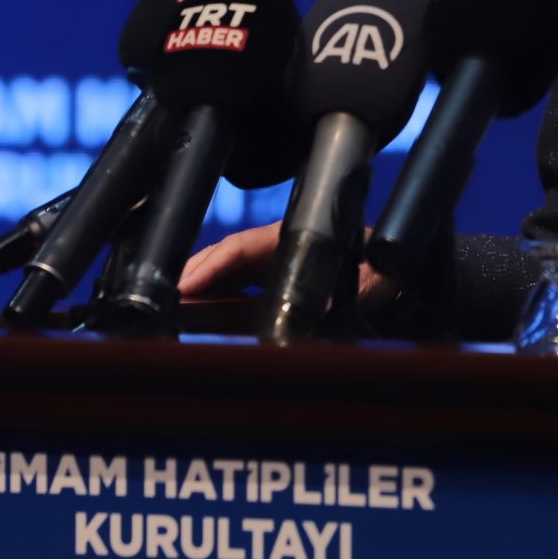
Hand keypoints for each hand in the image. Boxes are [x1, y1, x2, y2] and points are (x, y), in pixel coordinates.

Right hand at [178, 222, 401, 313]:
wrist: (393, 271)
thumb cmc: (379, 272)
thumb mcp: (363, 285)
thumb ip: (337, 299)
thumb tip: (308, 314)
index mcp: (292, 241)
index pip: (240, 249)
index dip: (210, 266)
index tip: (186, 286)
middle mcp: (276, 249)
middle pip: (222, 258)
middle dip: (191, 276)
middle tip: (164, 300)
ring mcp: (272, 264)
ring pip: (225, 273)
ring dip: (198, 288)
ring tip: (171, 310)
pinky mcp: (272, 281)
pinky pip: (236, 289)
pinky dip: (213, 300)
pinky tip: (195, 317)